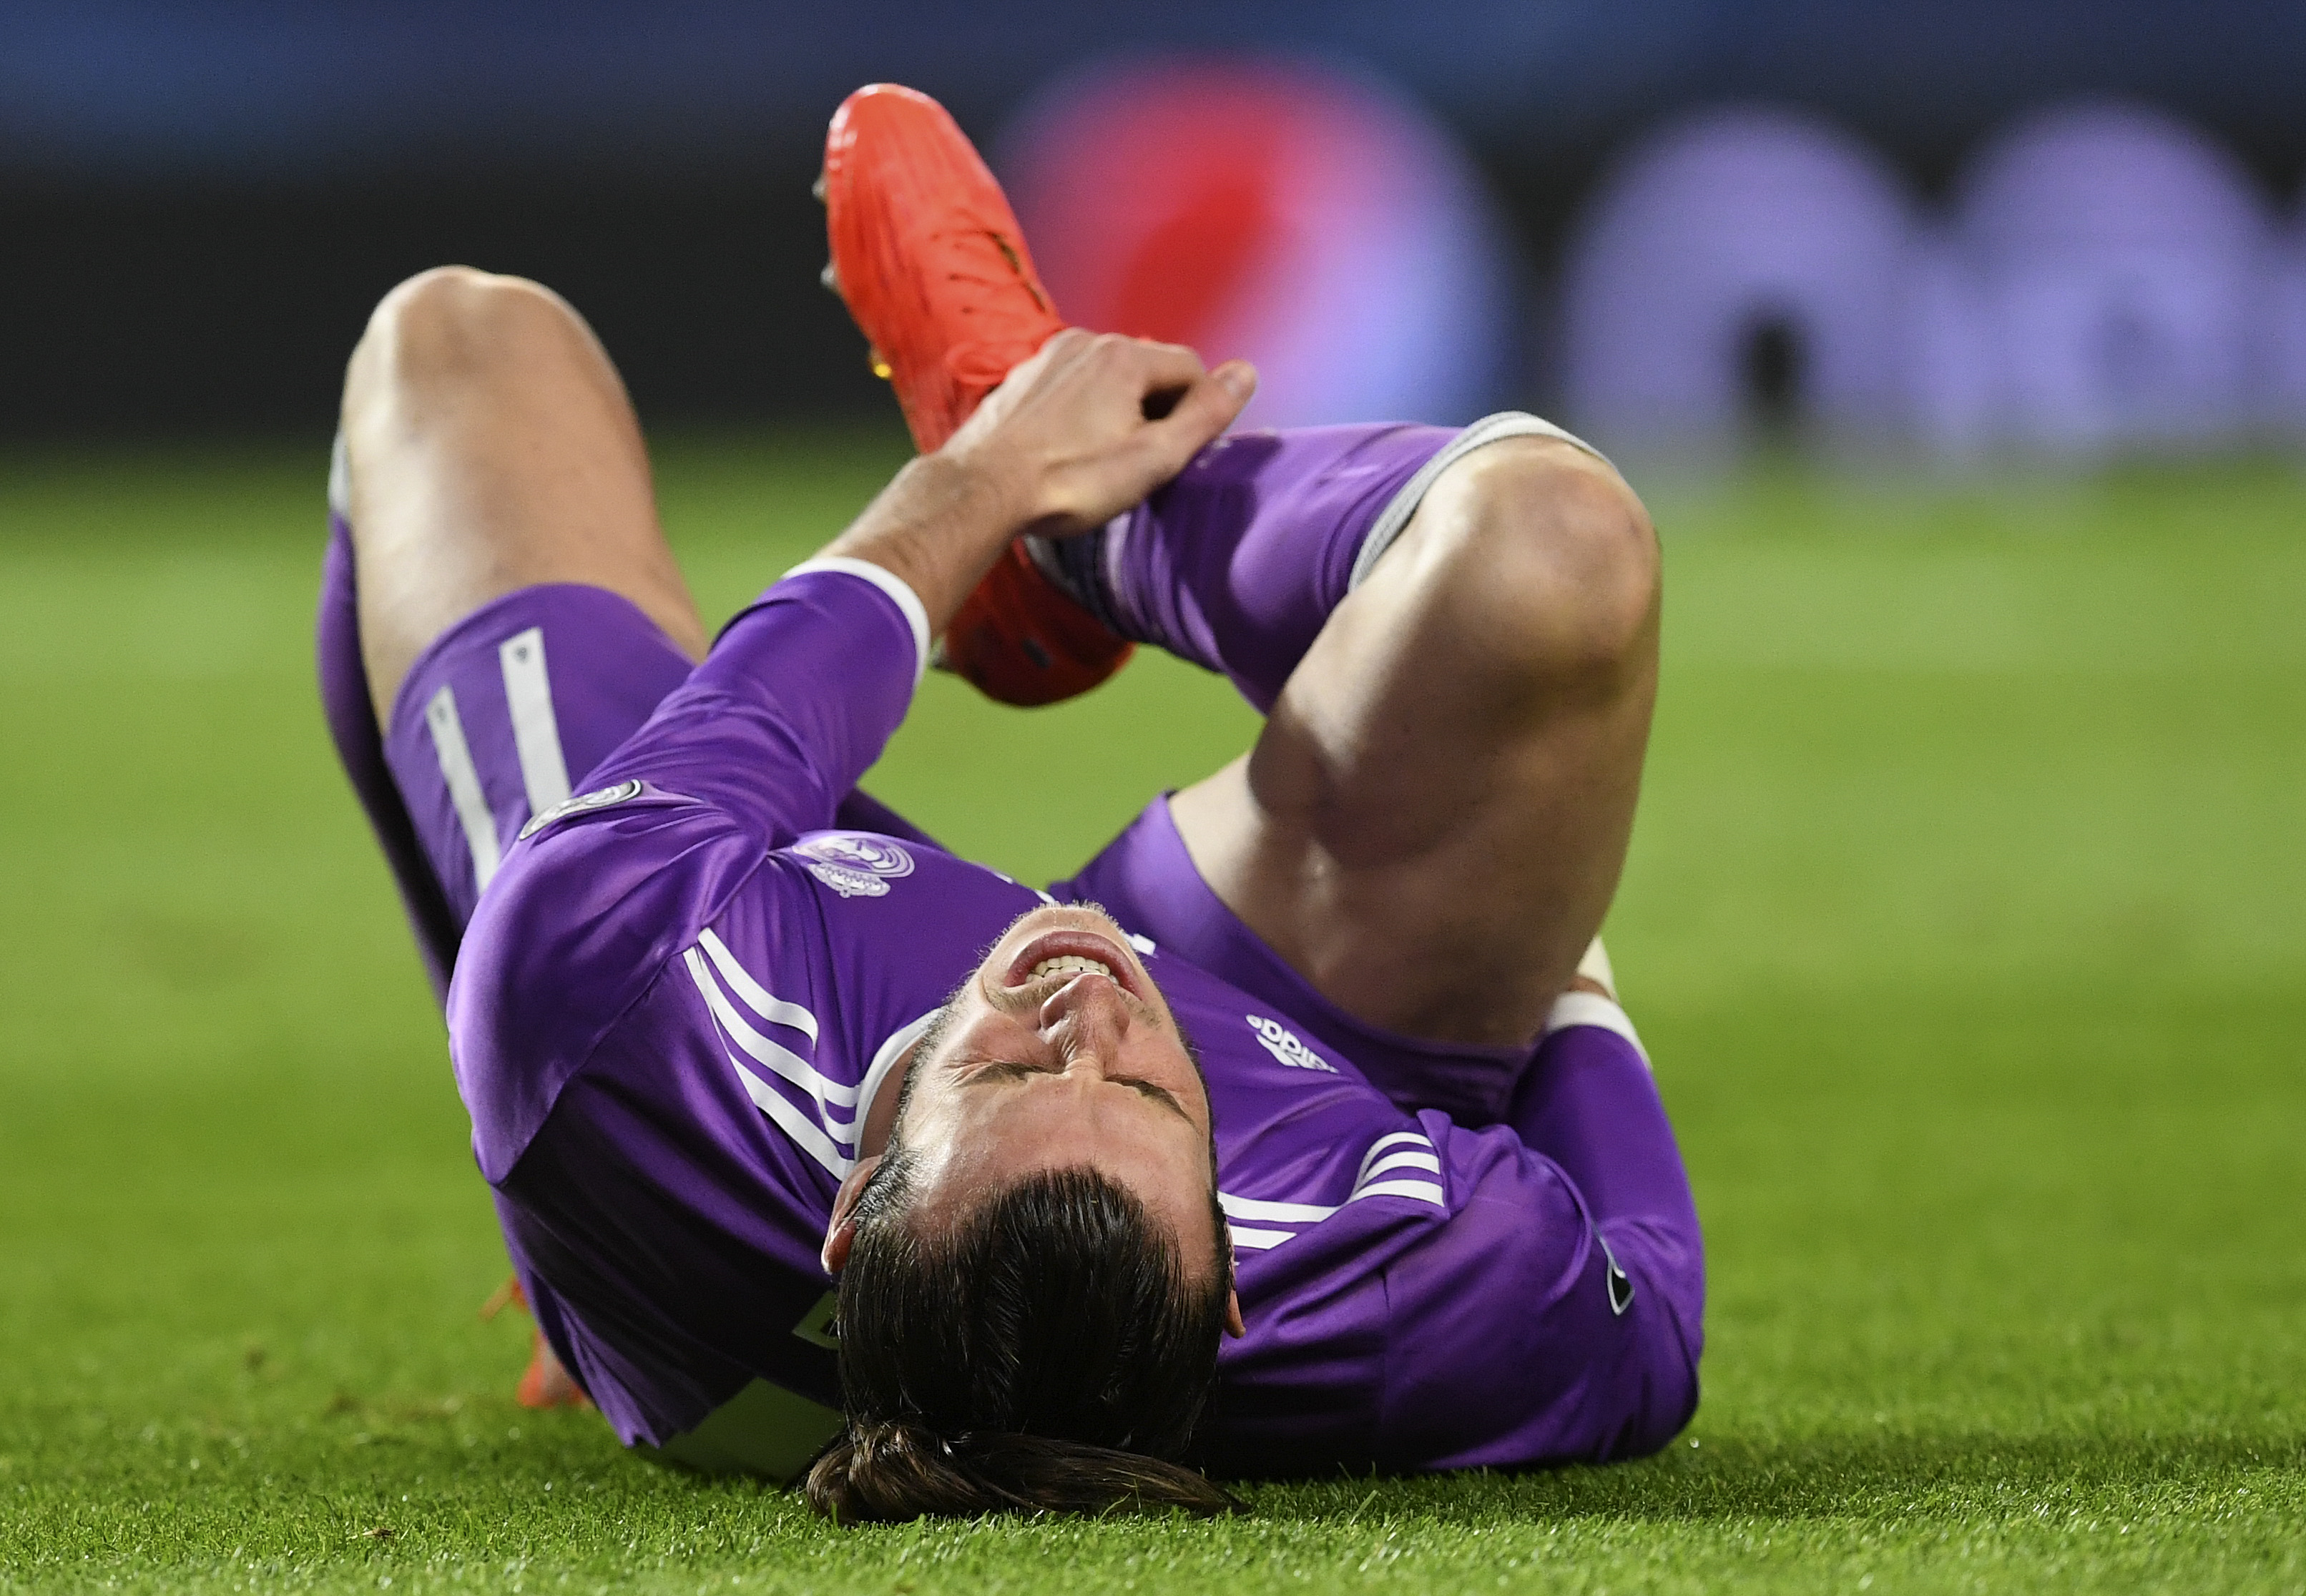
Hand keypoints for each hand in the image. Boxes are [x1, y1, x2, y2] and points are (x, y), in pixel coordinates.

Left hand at [944, 330, 1257, 539]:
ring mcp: (1048, 358)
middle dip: (1157, 410)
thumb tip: (1247, 373)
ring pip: (1108, 379)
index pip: (1191, 368)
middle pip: (1148, 370)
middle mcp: (1086, 341)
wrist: (979, 492)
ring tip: (1104, 462)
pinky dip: (1082, 413)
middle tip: (1142, 464)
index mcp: (1125, 355)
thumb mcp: (1153, 458)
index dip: (1198, 412)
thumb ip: (1205, 415)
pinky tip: (1069, 452)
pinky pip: (1071, 388)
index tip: (1181, 454)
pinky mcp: (1021, 380)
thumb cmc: (1069, 481)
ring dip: (1119, 411)